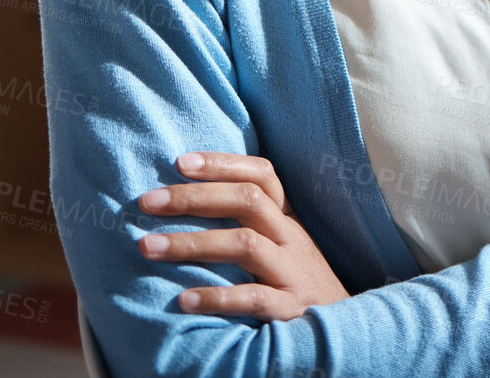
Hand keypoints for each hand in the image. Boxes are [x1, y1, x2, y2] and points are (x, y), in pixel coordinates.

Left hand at [136, 151, 347, 319]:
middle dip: (193, 198)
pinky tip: (184, 300)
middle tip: (147, 202)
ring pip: (245, 245)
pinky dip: (217, 297)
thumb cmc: (295, 282)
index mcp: (287, 220)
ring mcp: (292, 273)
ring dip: (192, 243)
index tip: (181, 162)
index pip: (261, 176)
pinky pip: (255, 298)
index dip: (223, 164)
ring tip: (148, 247)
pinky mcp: (291, 309)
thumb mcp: (282, 245)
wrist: (343, 327)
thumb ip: (250, 224)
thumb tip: (187, 199)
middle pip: (248, 201)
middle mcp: (291, 239)